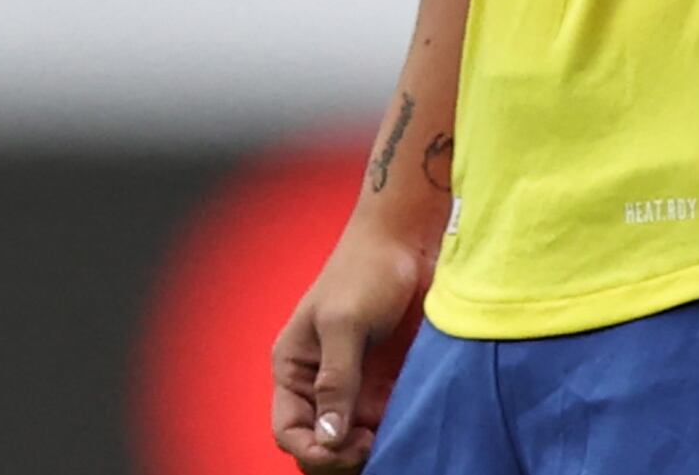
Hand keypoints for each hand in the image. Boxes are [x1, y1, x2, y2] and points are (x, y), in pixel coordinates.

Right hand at [269, 215, 429, 469]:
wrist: (408, 243)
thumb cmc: (366, 270)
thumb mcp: (345, 323)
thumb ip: (336, 381)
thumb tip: (329, 437)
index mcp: (294, 368)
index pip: (289, 432)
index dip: (314, 450)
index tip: (348, 447)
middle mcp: (320, 385)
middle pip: (319, 445)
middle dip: (340, 458)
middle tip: (373, 446)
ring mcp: (355, 388)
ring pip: (351, 443)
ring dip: (369, 451)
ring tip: (394, 437)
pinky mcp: (386, 386)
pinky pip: (383, 427)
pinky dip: (393, 436)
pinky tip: (409, 427)